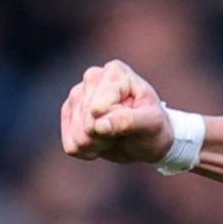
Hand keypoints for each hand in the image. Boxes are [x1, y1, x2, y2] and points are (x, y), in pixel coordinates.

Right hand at [59, 59, 173, 164]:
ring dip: (99, 144)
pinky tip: (102, 142)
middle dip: (107, 135)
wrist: (147, 140)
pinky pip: (71, 145)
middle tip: (125, 130)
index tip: (134, 119)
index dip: (117, 121)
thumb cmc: (154, 128)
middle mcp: (92, 77)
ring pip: (78, 136)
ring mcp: (77, 94)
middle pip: (87, 122)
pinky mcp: (68, 113)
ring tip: (114, 134)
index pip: (100, 107)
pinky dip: (88, 151)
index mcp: (116, 72)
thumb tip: (100, 124)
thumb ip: (129, 121)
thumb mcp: (152, 124)